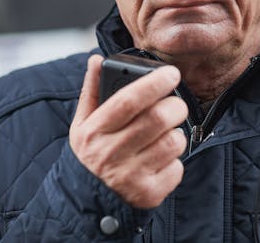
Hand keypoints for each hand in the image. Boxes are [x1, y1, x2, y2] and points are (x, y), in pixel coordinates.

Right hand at [69, 54, 188, 208]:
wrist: (85, 200)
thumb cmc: (91, 153)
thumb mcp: (82, 122)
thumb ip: (92, 90)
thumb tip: (96, 59)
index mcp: (94, 131)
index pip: (128, 101)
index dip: (153, 83)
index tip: (171, 73)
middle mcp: (110, 154)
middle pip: (157, 119)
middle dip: (175, 106)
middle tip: (176, 105)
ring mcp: (130, 176)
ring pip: (172, 143)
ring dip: (177, 133)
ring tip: (166, 133)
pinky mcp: (148, 194)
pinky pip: (177, 168)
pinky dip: (176, 161)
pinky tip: (161, 160)